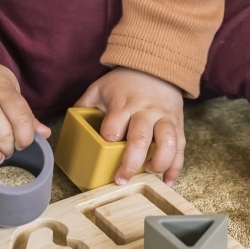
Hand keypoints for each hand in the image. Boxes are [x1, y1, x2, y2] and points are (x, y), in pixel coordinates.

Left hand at [75, 67, 184, 186]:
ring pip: (168, 143)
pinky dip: (176, 167)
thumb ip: (85, 107)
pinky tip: (168, 181)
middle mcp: (146, 111)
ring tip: (148, 173)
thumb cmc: (124, 83)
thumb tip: (68, 129)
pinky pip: (181, 147)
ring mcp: (165, 118)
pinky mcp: (178, 124)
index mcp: (124, 103)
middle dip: (131, 162)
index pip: (114, 127)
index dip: (108, 142)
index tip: (103, 155)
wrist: (157, 67)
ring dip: (159, 163)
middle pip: (141, 139)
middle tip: (122, 179)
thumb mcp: (100, 88)